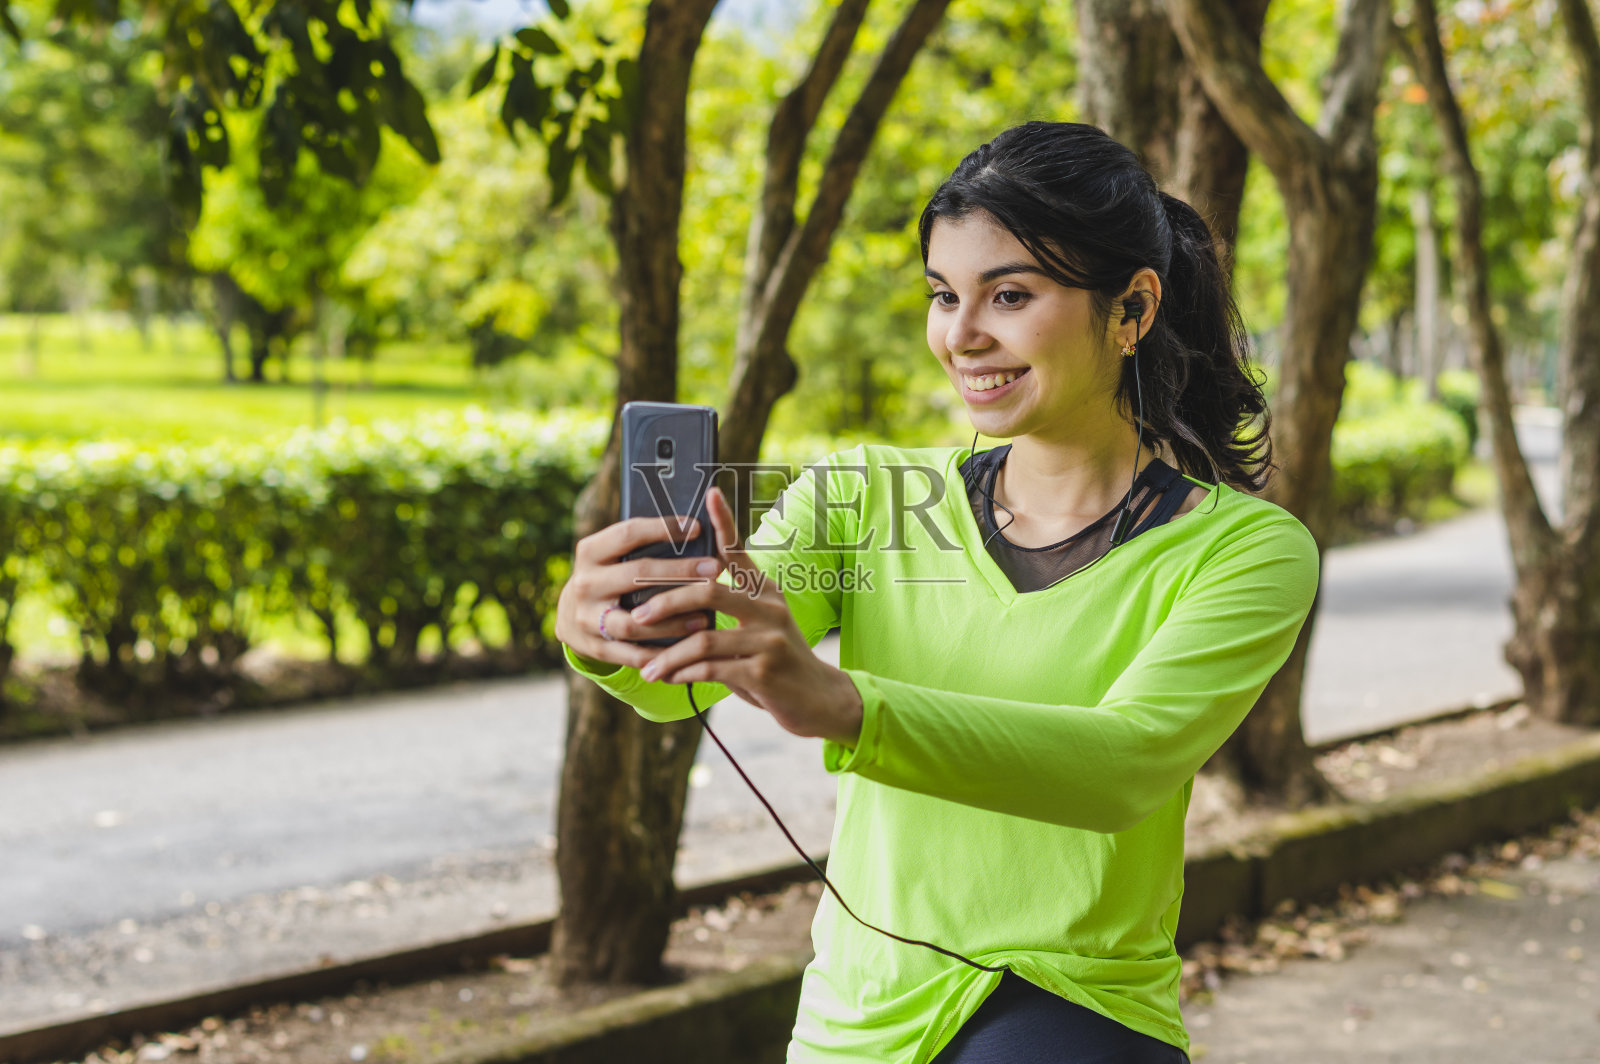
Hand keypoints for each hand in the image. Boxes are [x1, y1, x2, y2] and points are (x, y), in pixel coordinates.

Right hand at [554, 508, 720, 672]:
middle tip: (715, 570)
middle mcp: (585, 583)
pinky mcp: (596, 648)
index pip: (629, 534)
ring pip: (635, 622)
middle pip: (637, 574)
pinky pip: (633, 654)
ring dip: (673, 621)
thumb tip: (692, 531)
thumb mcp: (611, 556)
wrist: (571, 615)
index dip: (664, 528)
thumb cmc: (607, 576)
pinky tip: (687, 648)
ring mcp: (587, 618)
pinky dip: (661, 653)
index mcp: (590, 552)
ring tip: (704, 617)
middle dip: (680, 571)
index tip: (697, 527)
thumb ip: (641, 546)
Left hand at [633, 486, 863, 746]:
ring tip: (647, 668)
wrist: (819, 699)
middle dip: (666, 604)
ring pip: (703, 637)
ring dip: (668, 655)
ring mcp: (768, 639)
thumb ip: (731, 612)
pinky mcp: (764, 671)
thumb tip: (680, 605)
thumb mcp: (761, 627)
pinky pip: (711, 668)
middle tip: (636, 617)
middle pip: (708, 591)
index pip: (740, 551)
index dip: (725, 521)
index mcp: (766, 592)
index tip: (710, 494)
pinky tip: (671, 679)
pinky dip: (685, 673)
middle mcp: (769, 609)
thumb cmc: (779, 662)